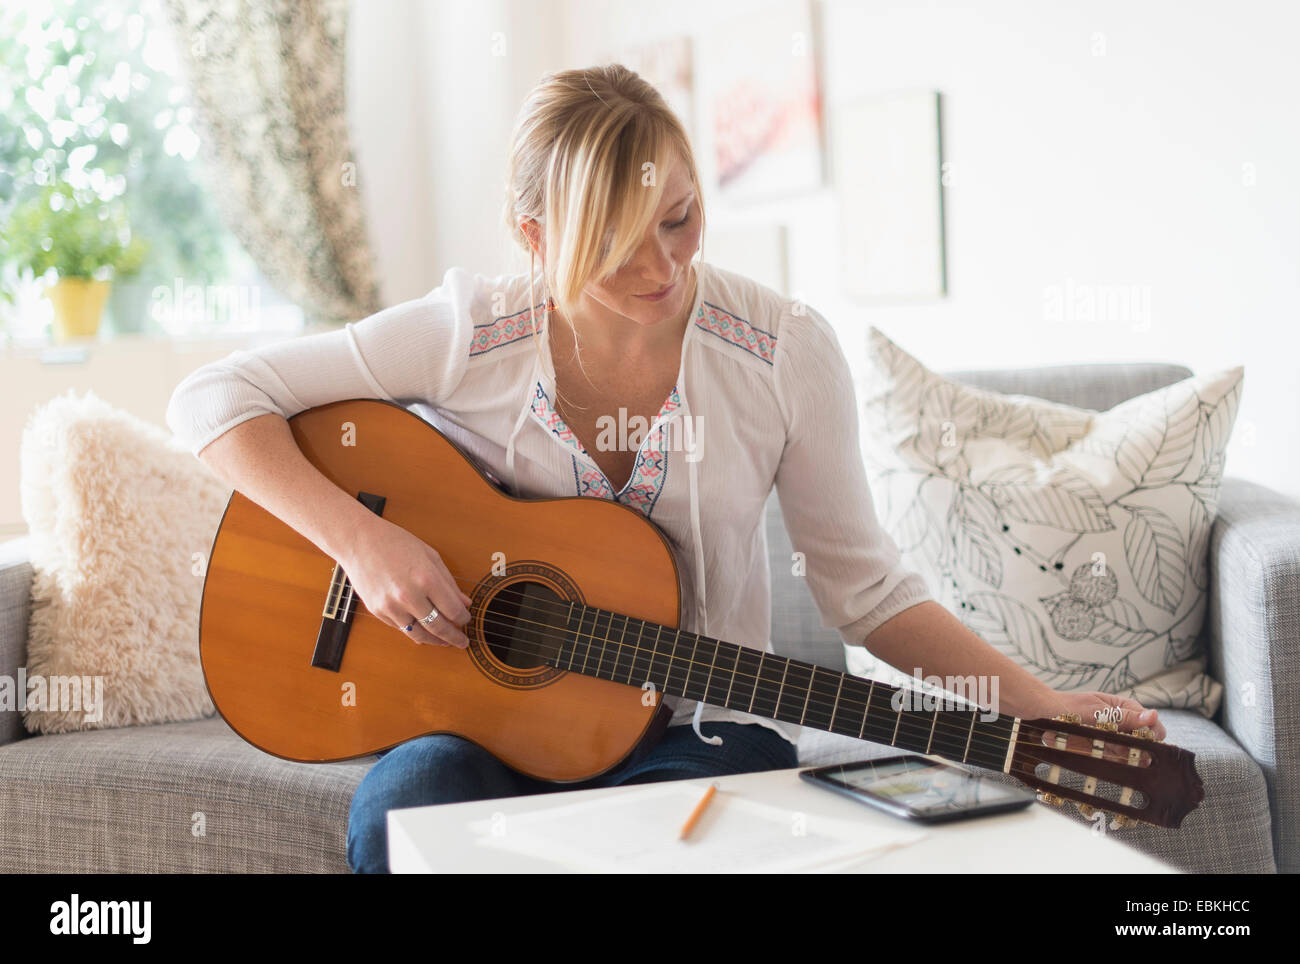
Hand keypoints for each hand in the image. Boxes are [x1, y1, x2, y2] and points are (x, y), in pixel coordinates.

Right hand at [341, 515, 473, 647]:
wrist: (359, 541)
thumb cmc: (396, 543)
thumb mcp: (430, 556)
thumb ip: (449, 582)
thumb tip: (464, 604)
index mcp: (426, 578)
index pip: (453, 610)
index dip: (463, 618)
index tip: (467, 619)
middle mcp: (409, 595)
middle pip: (438, 627)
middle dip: (454, 636)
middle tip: (463, 642)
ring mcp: (391, 606)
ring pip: (418, 634)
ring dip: (434, 640)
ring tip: (444, 641)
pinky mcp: (377, 611)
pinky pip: (401, 627)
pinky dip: (414, 631)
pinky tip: (422, 630)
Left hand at [1020, 690, 1166, 762]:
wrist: (1042, 714)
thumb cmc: (1069, 707)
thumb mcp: (1097, 710)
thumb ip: (1124, 716)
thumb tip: (1153, 716)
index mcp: (1125, 708)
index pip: (1153, 726)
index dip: (1151, 736)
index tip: (1142, 743)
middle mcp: (1122, 724)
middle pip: (1143, 743)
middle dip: (1133, 749)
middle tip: (1115, 747)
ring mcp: (1111, 737)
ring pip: (1127, 754)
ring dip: (1116, 754)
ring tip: (1097, 747)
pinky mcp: (1100, 749)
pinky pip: (1110, 759)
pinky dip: (1103, 759)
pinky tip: (1092, 754)